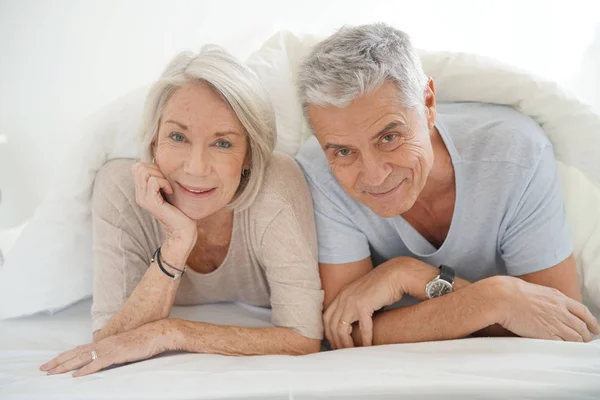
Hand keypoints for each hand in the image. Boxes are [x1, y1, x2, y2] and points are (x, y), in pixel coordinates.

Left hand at [40, 321, 172, 376]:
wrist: (158, 333)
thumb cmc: (145, 339)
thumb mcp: (126, 345)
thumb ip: (114, 351)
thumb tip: (107, 358)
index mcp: (105, 342)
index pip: (80, 349)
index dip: (65, 356)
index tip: (53, 362)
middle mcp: (104, 343)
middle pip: (76, 353)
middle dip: (58, 361)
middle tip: (43, 368)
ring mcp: (109, 348)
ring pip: (82, 357)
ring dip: (65, 366)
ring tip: (52, 372)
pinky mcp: (117, 354)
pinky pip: (98, 363)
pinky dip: (85, 370)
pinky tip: (75, 375)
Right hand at [132, 163, 196, 248]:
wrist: (183, 230)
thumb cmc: (180, 209)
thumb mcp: (169, 189)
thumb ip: (162, 178)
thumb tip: (161, 163)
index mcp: (142, 191)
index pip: (137, 167)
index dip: (152, 166)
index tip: (165, 178)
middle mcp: (139, 195)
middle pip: (139, 167)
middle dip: (156, 169)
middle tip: (168, 182)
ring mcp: (143, 199)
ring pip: (144, 172)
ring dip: (161, 176)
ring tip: (169, 187)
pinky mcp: (151, 203)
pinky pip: (153, 181)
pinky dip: (164, 183)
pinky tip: (171, 192)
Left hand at [324, 262, 403, 348]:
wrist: (395, 273)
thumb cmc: (382, 285)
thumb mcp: (362, 294)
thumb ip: (355, 306)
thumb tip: (354, 324)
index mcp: (342, 295)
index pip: (327, 317)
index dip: (329, 333)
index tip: (336, 343)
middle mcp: (344, 297)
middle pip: (331, 325)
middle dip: (335, 341)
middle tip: (342, 352)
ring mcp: (352, 301)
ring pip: (341, 329)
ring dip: (346, 344)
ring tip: (353, 352)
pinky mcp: (365, 304)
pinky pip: (363, 327)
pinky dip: (365, 339)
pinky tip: (368, 346)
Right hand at [496, 276, 599, 341]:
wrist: (503, 297)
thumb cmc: (511, 292)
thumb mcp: (535, 291)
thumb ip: (545, 299)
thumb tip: (546, 305)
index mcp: (557, 297)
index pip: (582, 311)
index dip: (591, 321)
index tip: (594, 327)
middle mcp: (560, 310)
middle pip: (581, 326)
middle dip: (586, 335)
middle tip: (586, 340)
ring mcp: (554, 322)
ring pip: (575, 337)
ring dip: (578, 342)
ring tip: (576, 346)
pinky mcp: (546, 333)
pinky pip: (563, 343)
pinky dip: (566, 347)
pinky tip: (565, 349)